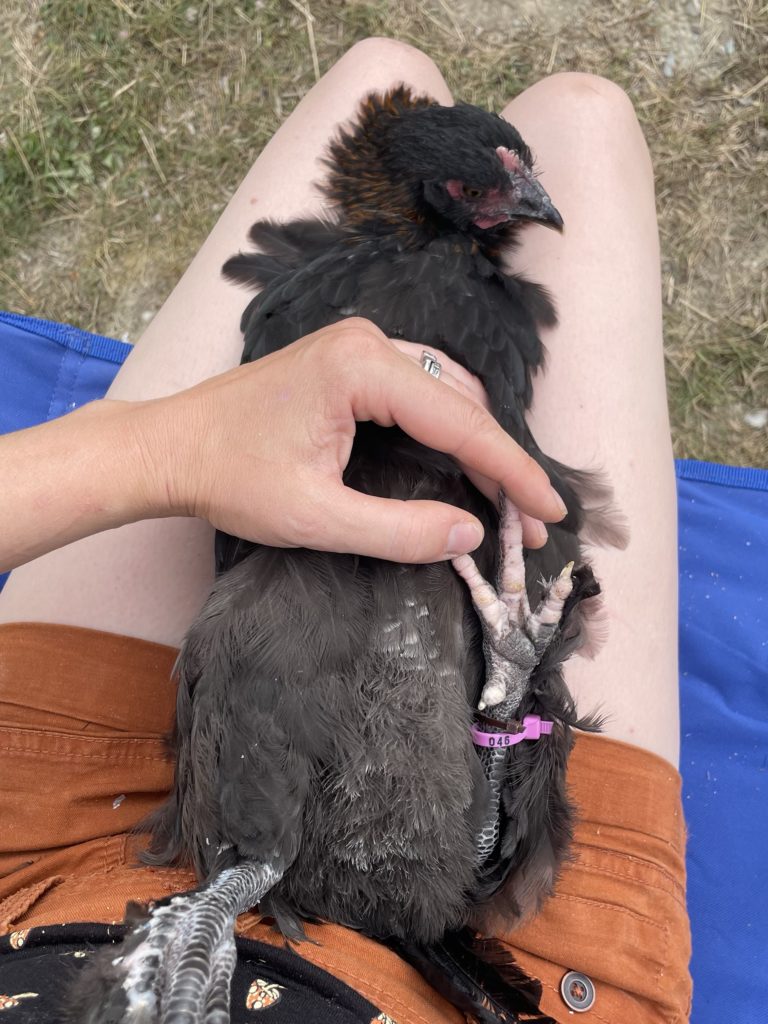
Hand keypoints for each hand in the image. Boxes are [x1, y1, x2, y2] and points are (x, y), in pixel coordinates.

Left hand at [134, 319, 564, 561]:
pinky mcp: (351, 363)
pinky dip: (448, 435)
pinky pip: (419, 396)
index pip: (461, 421)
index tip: (552, 510)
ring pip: (445, 399)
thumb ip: (398, 532)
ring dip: (478, 450)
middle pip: (460, 406)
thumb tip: (472, 535)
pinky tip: (465, 471)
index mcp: (361, 367)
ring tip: (509, 504)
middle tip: (533, 523)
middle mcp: (369, 342)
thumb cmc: (230, 478)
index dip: (513, 472)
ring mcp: (360, 347)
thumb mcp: (317, 518)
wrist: (169, 447)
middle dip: (500, 466)